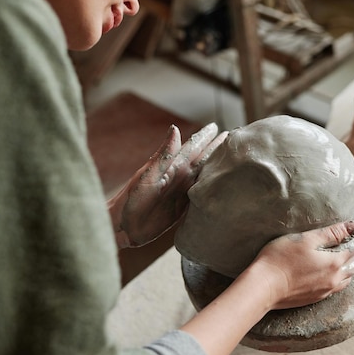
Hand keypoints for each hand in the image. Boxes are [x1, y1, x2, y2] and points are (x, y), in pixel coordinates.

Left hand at [107, 123, 227, 247]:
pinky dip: (211, 189)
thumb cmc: (130, 200)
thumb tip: (175, 128)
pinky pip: (200, 195)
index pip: (193, 148)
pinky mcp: (182, 209)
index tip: (218, 127)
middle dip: (216, 149)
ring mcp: (180, 193)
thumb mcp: (148, 176)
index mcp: (172, 168)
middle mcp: (179, 178)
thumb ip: (163, 155)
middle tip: (232, 139)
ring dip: (215, 167)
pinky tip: (219, 187)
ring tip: (230, 160)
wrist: (121, 227)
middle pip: (202, 160)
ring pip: (203, 176)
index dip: (205, 138)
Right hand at [245, 219, 353, 309]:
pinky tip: (333, 272)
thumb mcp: (307, 239)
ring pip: (348, 277)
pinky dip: (341, 276)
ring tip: (346, 254)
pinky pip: (337, 287)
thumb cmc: (281, 259)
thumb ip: (332, 233)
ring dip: (351, 264)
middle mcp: (335, 279)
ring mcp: (326, 290)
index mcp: (335, 262)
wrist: (263, 287)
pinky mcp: (316, 298)